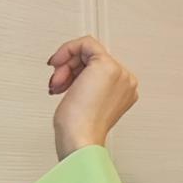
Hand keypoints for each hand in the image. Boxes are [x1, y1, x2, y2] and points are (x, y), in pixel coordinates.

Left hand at [47, 35, 138, 157]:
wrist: (80, 139)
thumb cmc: (79, 129)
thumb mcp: (84, 101)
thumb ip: (87, 84)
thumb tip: (74, 71)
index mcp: (124, 91)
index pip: (97, 68)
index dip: (75, 71)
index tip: (60, 82)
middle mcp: (125, 81)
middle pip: (92, 58)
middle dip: (68, 68)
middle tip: (56, 83)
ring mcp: (119, 73)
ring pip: (87, 51)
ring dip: (66, 65)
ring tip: (57, 83)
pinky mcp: (107, 66)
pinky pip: (86, 43)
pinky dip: (67, 50)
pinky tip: (58, 64)